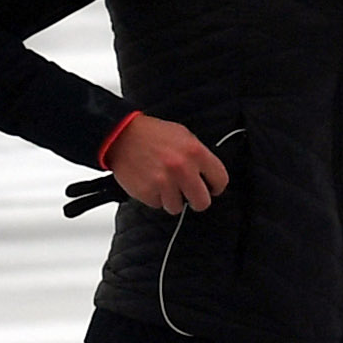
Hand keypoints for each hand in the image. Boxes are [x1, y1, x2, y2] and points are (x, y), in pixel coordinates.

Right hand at [106, 114, 230, 215]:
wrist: (122, 134)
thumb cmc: (152, 134)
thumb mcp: (183, 135)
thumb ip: (199, 156)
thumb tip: (209, 174)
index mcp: (195, 152)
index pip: (220, 180)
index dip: (215, 186)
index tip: (211, 188)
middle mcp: (182, 169)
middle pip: (202, 202)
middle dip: (197, 200)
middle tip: (189, 194)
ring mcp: (164, 182)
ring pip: (178, 208)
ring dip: (171, 199)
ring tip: (164, 184)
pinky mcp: (148, 192)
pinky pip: (158, 205)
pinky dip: (155, 197)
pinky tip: (151, 182)